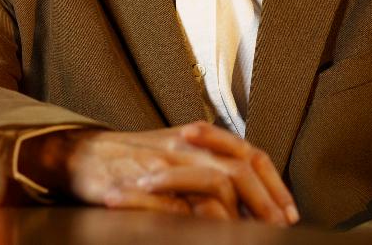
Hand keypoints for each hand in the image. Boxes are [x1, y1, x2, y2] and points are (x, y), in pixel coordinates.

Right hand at [24, 121, 298, 224]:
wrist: (83, 154)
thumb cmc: (133, 157)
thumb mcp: (178, 151)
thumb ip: (212, 165)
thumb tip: (253, 195)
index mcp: (199, 138)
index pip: (249, 156)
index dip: (274, 184)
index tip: (289, 212)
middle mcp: (185, 145)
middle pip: (238, 169)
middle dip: (264, 201)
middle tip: (276, 226)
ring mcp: (163, 163)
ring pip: (214, 183)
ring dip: (236, 213)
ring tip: (249, 233)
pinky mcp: (140, 183)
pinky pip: (176, 204)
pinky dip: (196, 221)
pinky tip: (208, 232)